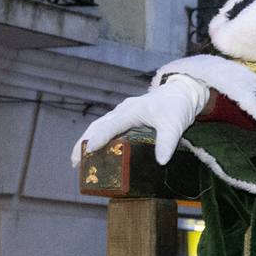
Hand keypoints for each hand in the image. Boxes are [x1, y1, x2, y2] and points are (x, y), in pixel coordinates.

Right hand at [72, 73, 214, 169]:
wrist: (181, 93)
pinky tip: (94, 150)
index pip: (110, 126)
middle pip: (98, 126)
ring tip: (77, 159)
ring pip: (99, 126)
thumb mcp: (174, 126)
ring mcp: (123, 113)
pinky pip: (106, 127)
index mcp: (131, 111)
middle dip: (84, 143)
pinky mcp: (126, 117)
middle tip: (74, 162)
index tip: (88, 151)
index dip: (99, 139)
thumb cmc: (176, 107)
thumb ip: (167, 143)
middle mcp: (123, 110)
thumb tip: (160, 162)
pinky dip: (97, 137)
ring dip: (87, 140)